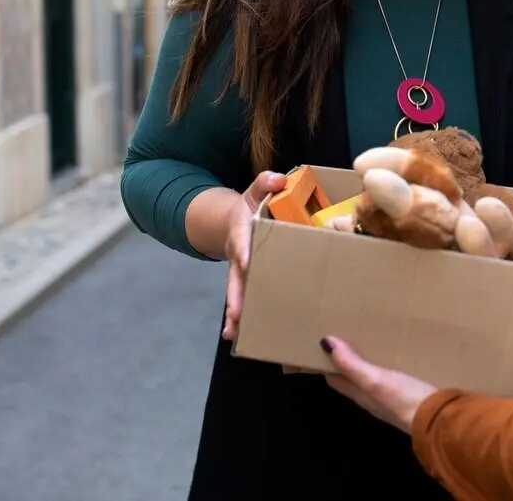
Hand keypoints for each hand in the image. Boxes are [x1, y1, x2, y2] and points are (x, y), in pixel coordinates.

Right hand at [222, 170, 287, 340]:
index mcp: (241, 232)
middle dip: (235, 295)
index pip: (242, 242)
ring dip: (235, 312)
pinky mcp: (247, 280)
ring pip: (236, 292)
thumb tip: (279, 179)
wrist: (235, 219)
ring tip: (233, 333)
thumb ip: (266, 182)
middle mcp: (238, 255)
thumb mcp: (256, 190)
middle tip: (236, 313)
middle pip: (235, 277)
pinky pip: (244, 297)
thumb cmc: (253, 205)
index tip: (246, 262)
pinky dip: (238, 316)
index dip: (244, 251)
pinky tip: (236, 334)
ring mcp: (241, 271)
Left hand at [320, 337, 437, 433]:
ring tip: (371, 338)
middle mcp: (373, 399)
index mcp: (361, 395)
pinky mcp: (410, 395)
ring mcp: (392, 398)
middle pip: (354, 378)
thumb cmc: (402, 399)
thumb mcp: (374, 380)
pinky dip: (389, 364)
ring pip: (374, 378)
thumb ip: (351, 364)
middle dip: (348, 359)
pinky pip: (393, 377)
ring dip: (369, 361)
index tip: (325, 342)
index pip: (336, 379)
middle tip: (348, 333)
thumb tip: (324, 343)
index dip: (328, 362)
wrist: (437, 419)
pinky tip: (397, 353)